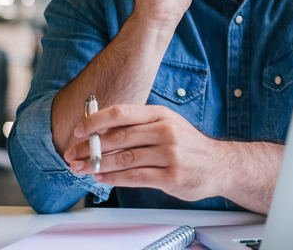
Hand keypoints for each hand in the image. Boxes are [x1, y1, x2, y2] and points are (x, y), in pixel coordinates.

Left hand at [64, 104, 226, 201]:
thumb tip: (101, 131)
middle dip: (90, 147)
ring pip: (124, 159)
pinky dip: (114, 179)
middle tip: (72, 155)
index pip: (122, 113)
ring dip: (97, 165)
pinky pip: (135, 177)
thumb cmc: (188, 145)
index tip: (78, 131)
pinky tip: (102, 178)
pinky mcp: (171, 176)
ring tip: (82, 169)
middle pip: (118, 138)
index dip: (95, 121)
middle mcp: (166, 131)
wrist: (219, 164)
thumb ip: (138, 127)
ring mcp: (170, 154)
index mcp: (161, 115)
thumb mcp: (167, 125)